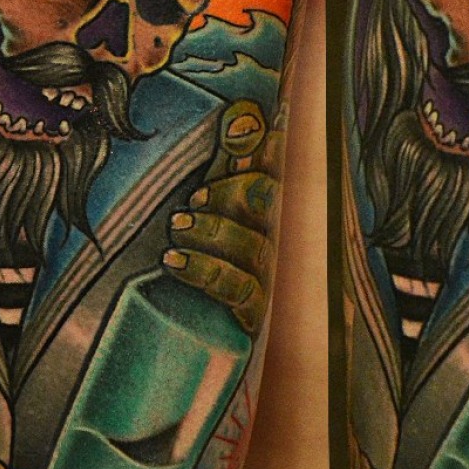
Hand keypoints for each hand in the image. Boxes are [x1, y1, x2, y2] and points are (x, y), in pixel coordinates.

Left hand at [163, 101, 284, 334]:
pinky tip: (175, 262)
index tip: (259, 125)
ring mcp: (280, 281)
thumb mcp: (229, 212)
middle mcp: (294, 243)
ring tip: (179, 226)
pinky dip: (206, 271)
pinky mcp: (261, 317)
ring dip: (215, 231)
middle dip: (236, 193)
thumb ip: (239, 168)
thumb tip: (242, 116)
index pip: (291, 171)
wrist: (226, 352)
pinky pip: (240, 290)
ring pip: (257, 245)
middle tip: (196, 200)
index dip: (277, 147)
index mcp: (290, 210)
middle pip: (277, 207)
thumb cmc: (228, 268)